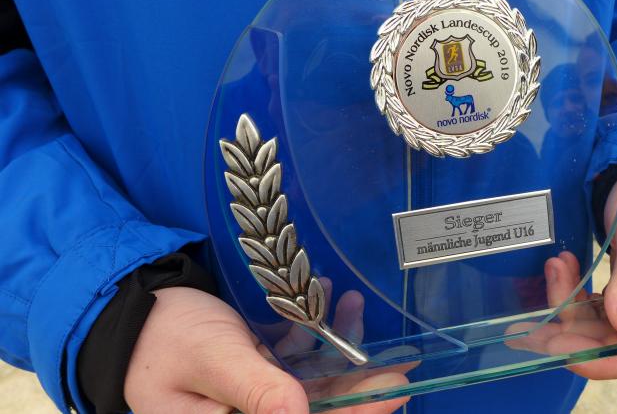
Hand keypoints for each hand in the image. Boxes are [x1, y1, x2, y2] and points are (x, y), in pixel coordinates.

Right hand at [124, 286, 409, 413]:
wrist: (130, 310)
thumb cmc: (164, 335)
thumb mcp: (212, 359)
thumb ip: (257, 392)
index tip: (393, 393)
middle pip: (315, 413)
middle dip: (359, 389)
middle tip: (400, 363)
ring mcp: (252, 402)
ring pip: (311, 387)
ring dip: (340, 353)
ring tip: (357, 310)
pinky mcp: (253, 378)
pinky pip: (295, 364)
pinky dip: (314, 337)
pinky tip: (331, 300)